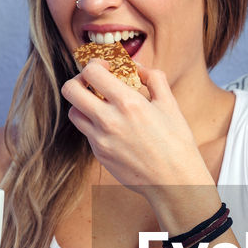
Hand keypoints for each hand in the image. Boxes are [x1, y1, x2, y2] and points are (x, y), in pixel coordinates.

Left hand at [61, 60, 213, 193]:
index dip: (95, 64)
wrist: (175, 182)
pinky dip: (94, 124)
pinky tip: (113, 126)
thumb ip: (154, 78)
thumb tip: (137, 67)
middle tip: (93, 83)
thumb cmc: (177, 143)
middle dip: (79, 80)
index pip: (91, 72)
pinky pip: (87, 133)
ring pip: (73, 112)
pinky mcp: (100, 155)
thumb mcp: (170, 104)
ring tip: (101, 105)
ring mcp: (100, 140)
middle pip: (70, 90)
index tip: (106, 68)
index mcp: (128, 103)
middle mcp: (109, 121)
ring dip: (83, 104)